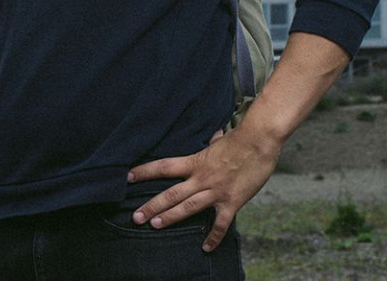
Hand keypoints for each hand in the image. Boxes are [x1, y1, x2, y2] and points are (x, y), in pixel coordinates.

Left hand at [126, 125, 279, 251]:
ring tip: (155, 226)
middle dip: (151, 206)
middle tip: (136, 217)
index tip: (127, 177)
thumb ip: (209, 144)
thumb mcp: (216, 140)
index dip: (144, 172)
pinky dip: (213, 237)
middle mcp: (201, 178)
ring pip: (188, 208)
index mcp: (195, 161)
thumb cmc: (239, 138)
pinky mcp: (231, 202)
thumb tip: (210, 137)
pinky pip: (220, 224)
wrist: (259, 142)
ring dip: (170, 217)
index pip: (163, 167)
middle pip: (170, 193)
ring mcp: (215, 191)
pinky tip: (206, 248)